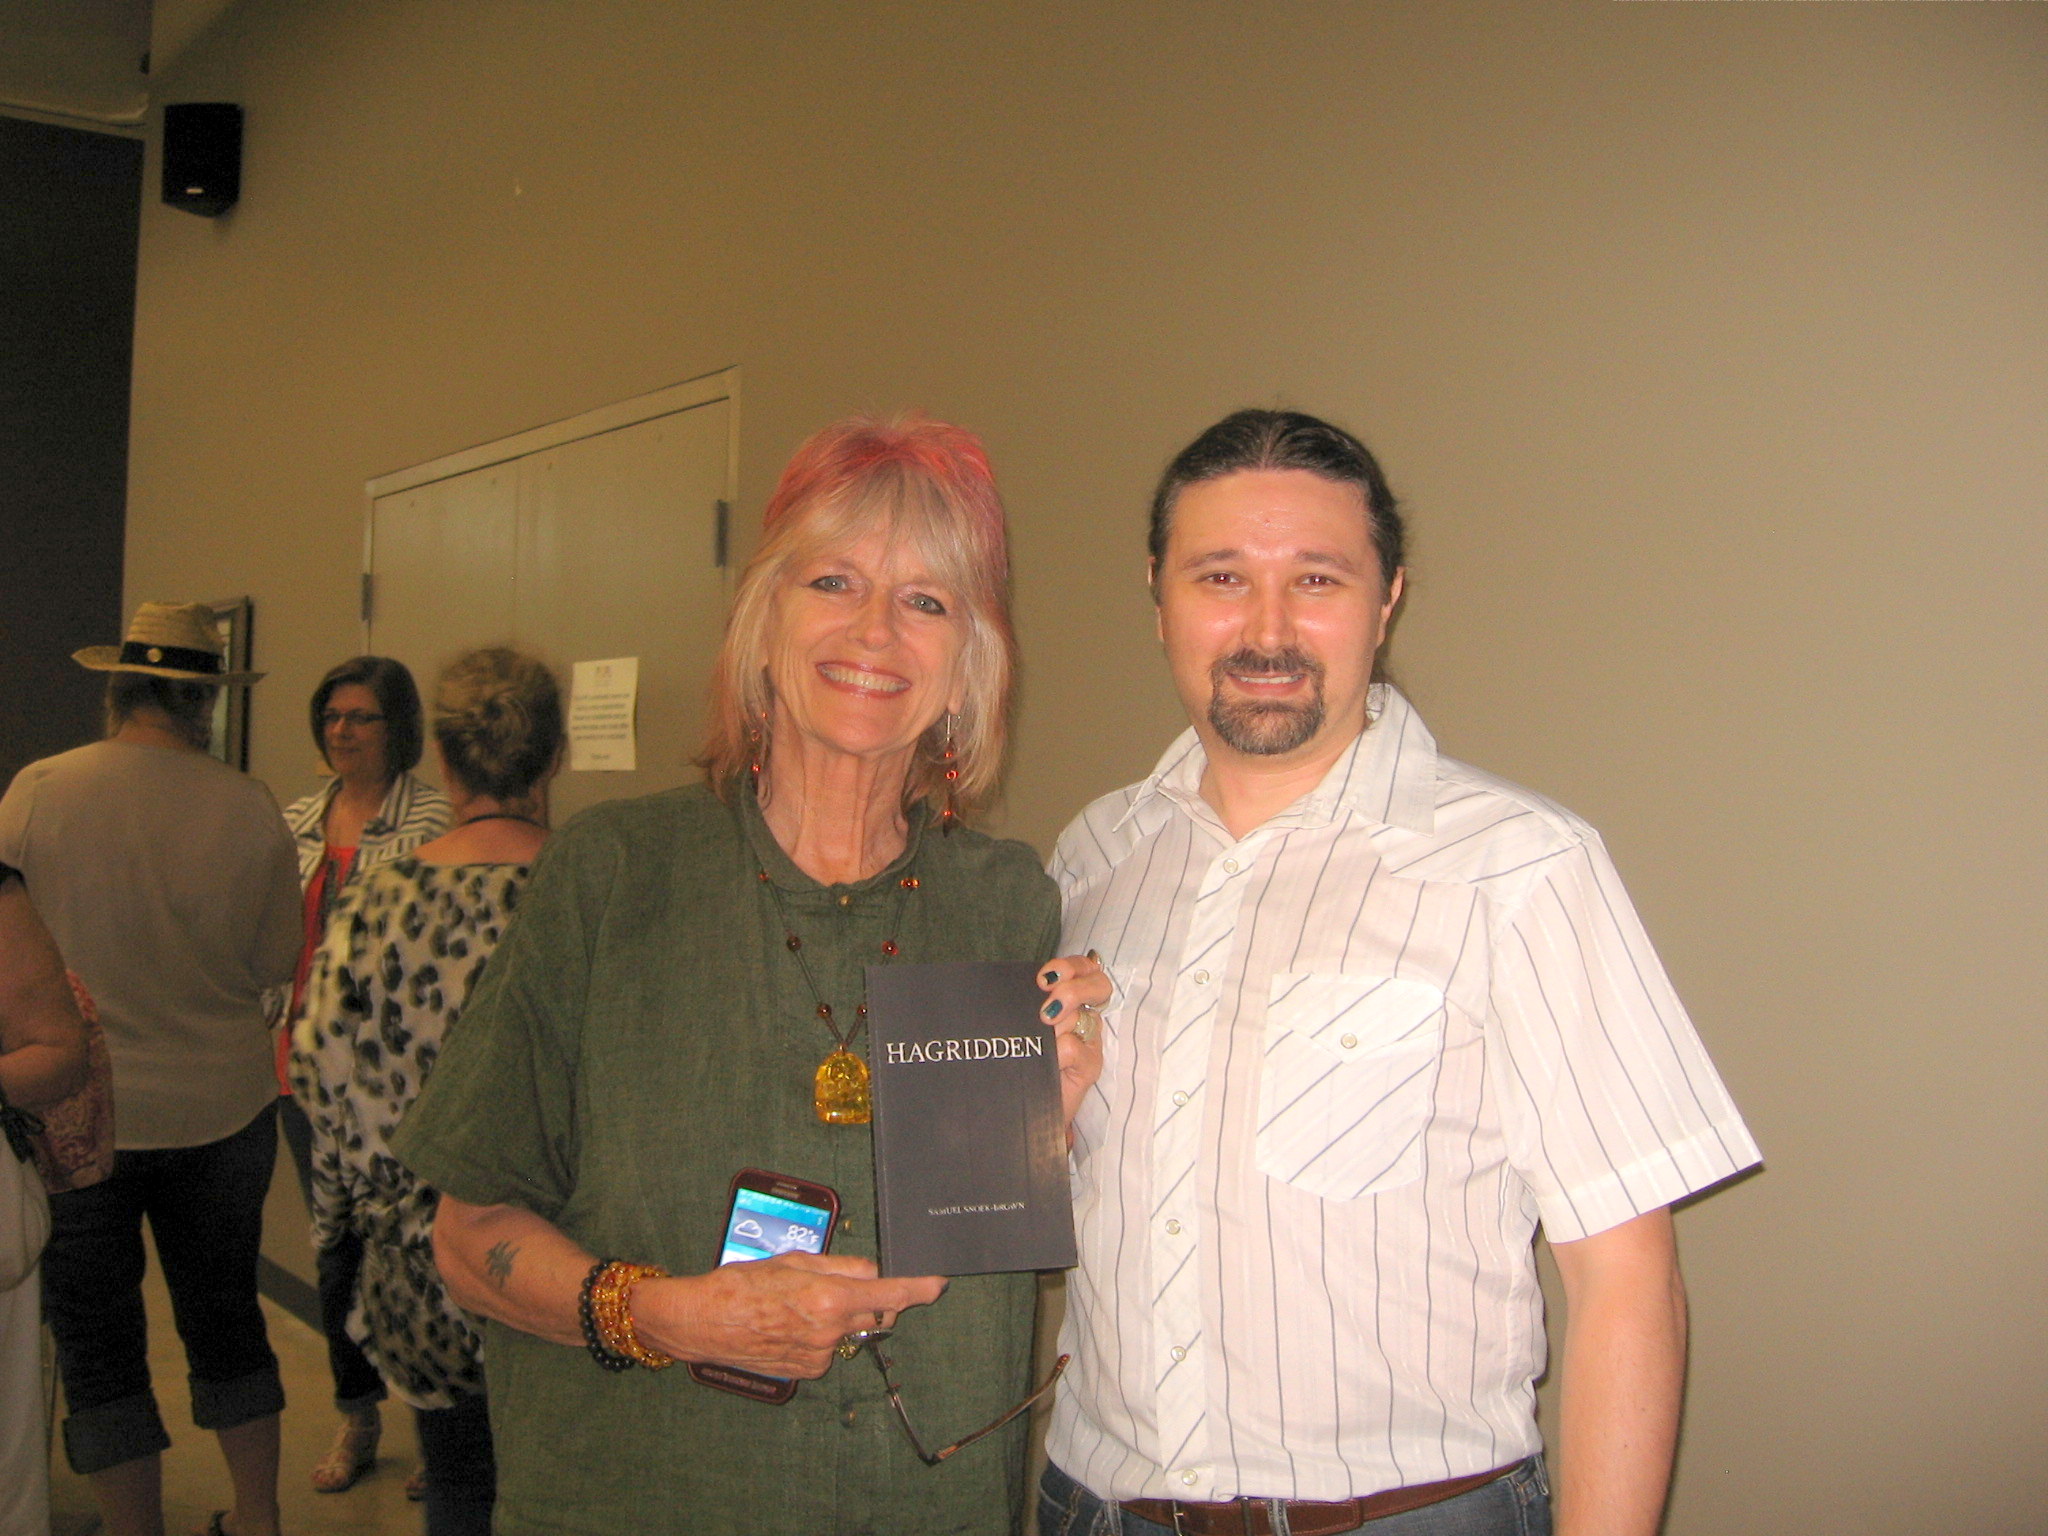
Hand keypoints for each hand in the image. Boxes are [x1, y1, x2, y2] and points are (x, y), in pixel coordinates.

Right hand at [633, 1254, 946, 1378]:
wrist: (705, 1322)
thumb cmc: (744, 1283)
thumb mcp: (795, 1261)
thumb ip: (841, 1266)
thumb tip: (872, 1272)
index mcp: (830, 1297)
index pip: (890, 1294)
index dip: (919, 1288)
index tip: (938, 1283)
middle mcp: (830, 1330)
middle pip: (873, 1313)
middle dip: (869, 1299)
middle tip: (836, 1286)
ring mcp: (819, 1355)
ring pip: (848, 1330)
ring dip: (837, 1317)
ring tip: (795, 1306)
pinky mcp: (807, 1371)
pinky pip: (828, 1349)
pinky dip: (819, 1336)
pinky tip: (789, 1326)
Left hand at [1038, 951, 1108, 1128]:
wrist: (1028, 1108)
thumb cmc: (1025, 1061)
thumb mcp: (1026, 1024)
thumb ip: (1029, 1003)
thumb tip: (1021, 986)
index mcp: (1073, 1000)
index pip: (1084, 968)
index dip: (1067, 967)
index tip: (1042, 979)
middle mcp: (1086, 1016)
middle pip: (1098, 983)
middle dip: (1072, 990)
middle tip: (1046, 1012)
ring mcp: (1091, 1041)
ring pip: (1079, 1017)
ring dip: (1053, 1030)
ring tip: (1040, 1047)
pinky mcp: (1091, 1066)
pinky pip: (1073, 1048)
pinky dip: (1056, 1053)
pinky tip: (1048, 1064)